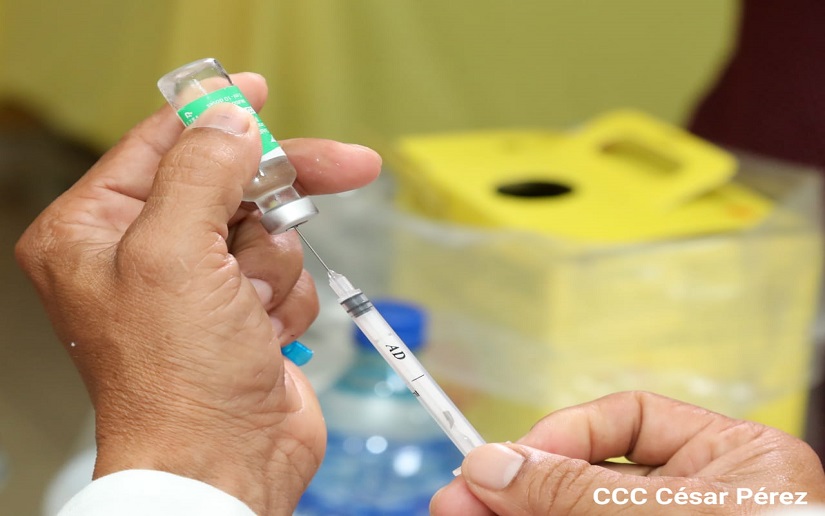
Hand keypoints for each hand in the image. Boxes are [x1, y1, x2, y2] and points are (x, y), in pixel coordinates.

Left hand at [15, 72, 381, 514]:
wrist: (227, 464)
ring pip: (266, 227)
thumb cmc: (177, 382)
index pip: (159, 145)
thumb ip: (201, 171)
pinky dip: (286, 298)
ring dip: (272, 264)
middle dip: (274, 191)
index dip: (213, 117)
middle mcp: (143, 254)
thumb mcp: (174, 254)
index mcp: (95, 232)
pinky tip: (265, 333)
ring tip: (251, 307)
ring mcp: (197, 284)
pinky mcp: (242, 310)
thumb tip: (227, 120)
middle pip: (226, 181)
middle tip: (340, 165)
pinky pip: (285, 269)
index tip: (257, 93)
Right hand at [431, 391, 824, 514]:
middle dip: (523, 488)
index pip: (631, 419)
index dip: (561, 434)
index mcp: (738, 461)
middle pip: (590, 478)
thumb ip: (580, 491)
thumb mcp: (664, 515)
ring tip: (458, 515)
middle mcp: (704, 500)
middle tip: (458, 498)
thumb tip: (494, 464)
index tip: (505, 461)